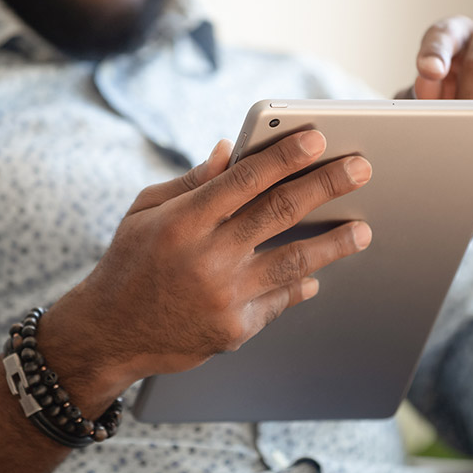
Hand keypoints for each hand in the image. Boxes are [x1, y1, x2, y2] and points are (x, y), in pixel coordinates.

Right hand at [41, 131, 372, 400]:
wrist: (110, 334)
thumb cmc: (129, 263)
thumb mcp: (145, 211)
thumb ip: (192, 182)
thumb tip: (231, 150)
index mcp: (183, 220)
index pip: (245, 179)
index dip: (285, 157)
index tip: (318, 138)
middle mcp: (207, 257)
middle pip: (280, 213)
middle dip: (326, 186)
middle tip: (361, 169)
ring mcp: (224, 296)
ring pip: (294, 261)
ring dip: (333, 243)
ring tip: (363, 229)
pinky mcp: (234, 329)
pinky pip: (279, 300)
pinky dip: (300, 285)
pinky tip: (317, 274)